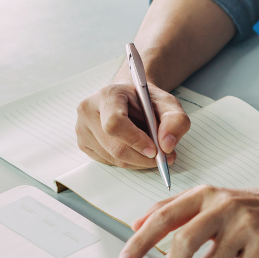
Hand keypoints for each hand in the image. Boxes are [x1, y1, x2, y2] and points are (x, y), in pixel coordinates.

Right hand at [75, 68, 190, 168]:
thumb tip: (167, 146)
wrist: (130, 99)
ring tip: (155, 151)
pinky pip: (109, 162)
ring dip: (139, 161)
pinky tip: (138, 151)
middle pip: (114, 146)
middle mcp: (88, 111)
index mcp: (106, 95)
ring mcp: (82, 129)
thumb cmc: (147, 101)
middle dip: (143, 158)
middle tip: (165, 158)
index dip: (135, 140)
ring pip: (113, 158)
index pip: (114, 123)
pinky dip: (129, 162)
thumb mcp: (168, 104)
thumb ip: (175, 121)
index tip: (155, 150)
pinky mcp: (84, 144)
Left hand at [117, 184, 258, 257]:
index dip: (140, 241)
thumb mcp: (209, 199)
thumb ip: (172, 209)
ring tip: (226, 256)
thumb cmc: (247, 207)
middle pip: (184, 242)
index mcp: (205, 194)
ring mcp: (245, 225)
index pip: (163, 217)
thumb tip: (137, 225)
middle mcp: (224, 206)